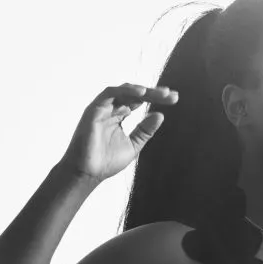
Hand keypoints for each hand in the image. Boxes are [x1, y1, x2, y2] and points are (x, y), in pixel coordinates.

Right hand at [59, 83, 178, 182]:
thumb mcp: (133, 145)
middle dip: (154, 93)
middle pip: (134, 94)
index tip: (174, 99)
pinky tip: (142, 93)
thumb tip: (160, 115)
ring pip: (124, 91)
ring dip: (143, 90)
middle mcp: (111, 110)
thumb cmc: (106, 162)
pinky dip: (125, 90)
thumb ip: (145, 130)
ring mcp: (102, 108)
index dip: (156, 98)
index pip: (139, 101)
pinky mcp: (94, 109)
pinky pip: (110, 93)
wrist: (88, 173)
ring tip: (161, 93)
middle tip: (171, 95)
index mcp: (119, 116)